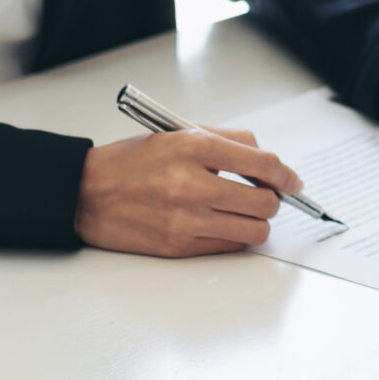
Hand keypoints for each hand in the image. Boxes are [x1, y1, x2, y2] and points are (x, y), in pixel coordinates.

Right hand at [76, 127, 296, 256]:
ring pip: (254, 230)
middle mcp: (192, 184)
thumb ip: (227, 141)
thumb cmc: (132, 162)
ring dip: (257, 222)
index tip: (292, 181)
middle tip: (264, 196)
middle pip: (265, 201)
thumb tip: (266, 160)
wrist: (86, 193)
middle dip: (272, 200)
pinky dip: (234, 236)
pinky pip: (229, 246)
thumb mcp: (177, 133)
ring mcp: (186, 219)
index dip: (286, 175)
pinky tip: (221, 224)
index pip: (263, 164)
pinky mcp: (179, 245)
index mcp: (194, 147)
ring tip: (243, 212)